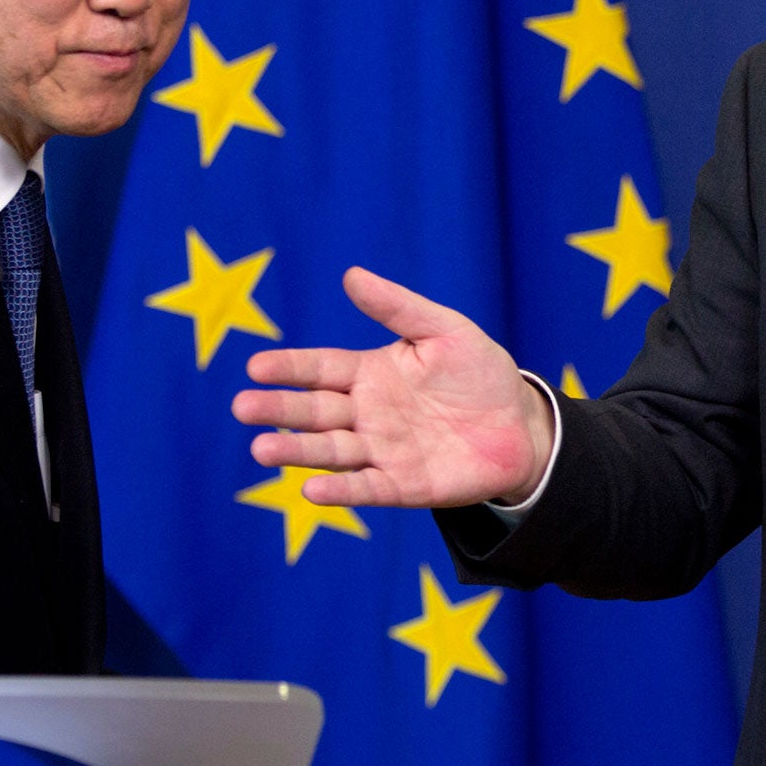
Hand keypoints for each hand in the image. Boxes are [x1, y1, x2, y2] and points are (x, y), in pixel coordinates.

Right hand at [233, 266, 555, 507]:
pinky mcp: (404, 486)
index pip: (320, 369)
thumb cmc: (480, 374)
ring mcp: (382, 451)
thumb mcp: (445, 330)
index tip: (255, 367)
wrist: (522, 426)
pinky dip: (340, 491)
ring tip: (262, 450)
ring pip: (331, 451)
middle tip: (242, 407)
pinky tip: (312, 490)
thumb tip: (350, 274)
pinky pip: (366, 488)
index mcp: (371, 373)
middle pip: (314, 411)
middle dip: (278, 409)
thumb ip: (398, 307)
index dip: (289, 368)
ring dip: (297, 451)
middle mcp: (367, 414)